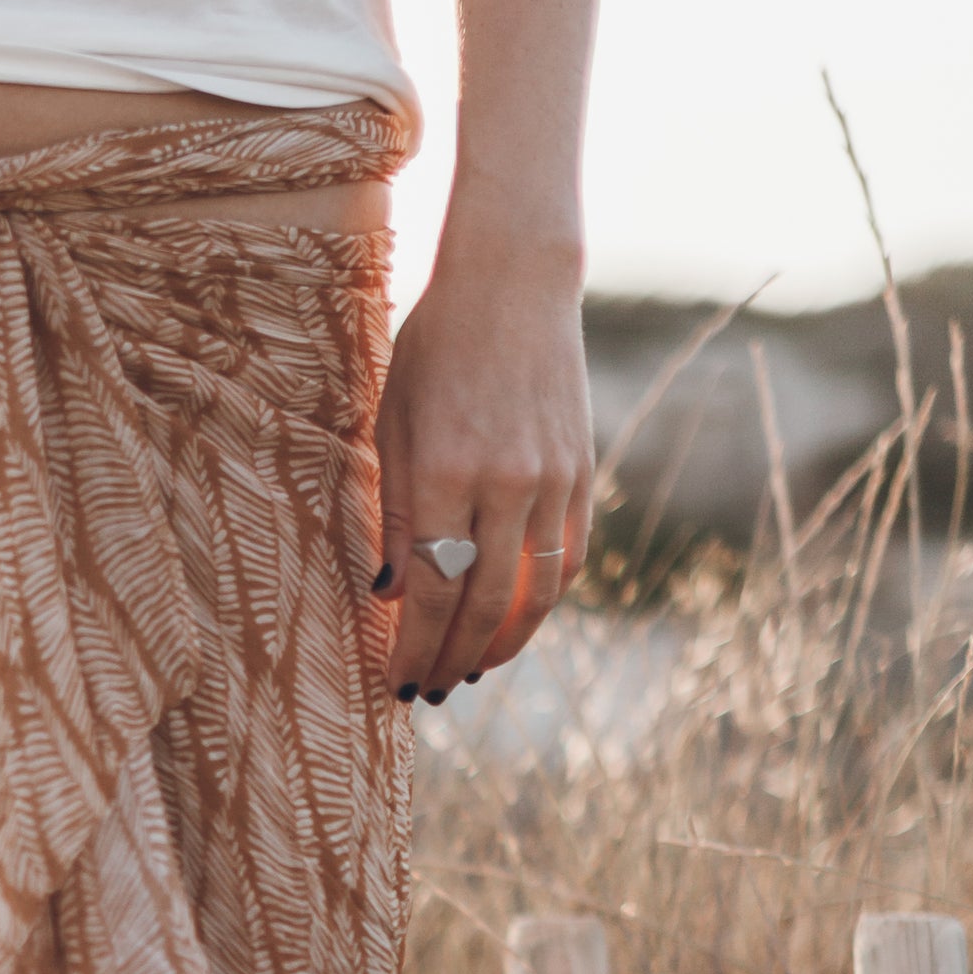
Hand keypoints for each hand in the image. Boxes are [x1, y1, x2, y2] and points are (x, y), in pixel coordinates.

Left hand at [373, 218, 591, 701]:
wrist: (514, 282)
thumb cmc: (434, 349)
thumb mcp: (393, 423)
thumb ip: (395, 512)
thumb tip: (391, 594)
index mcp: (445, 471)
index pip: (429, 589)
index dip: (413, 646)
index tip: (397, 682)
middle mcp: (504, 483)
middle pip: (481, 603)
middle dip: (453, 657)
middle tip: (432, 690)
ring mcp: (551, 479)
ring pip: (534, 591)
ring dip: (502, 642)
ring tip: (473, 667)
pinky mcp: (581, 471)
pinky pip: (566, 557)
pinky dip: (543, 600)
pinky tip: (516, 621)